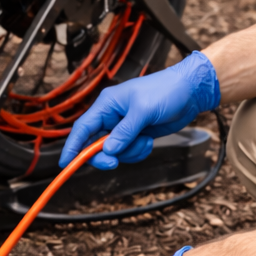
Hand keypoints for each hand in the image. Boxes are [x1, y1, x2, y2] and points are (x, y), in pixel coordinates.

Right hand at [59, 51, 219, 170]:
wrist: (189, 91)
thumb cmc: (165, 91)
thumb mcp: (143, 110)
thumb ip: (124, 132)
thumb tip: (108, 150)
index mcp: (107, 105)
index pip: (82, 128)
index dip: (72, 147)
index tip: (65, 164)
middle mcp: (112, 116)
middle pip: (95, 144)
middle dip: (104, 155)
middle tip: (114, 162)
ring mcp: (124, 127)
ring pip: (114, 151)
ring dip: (128, 152)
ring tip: (144, 141)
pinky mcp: (136, 135)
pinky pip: (128, 152)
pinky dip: (138, 152)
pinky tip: (148, 142)